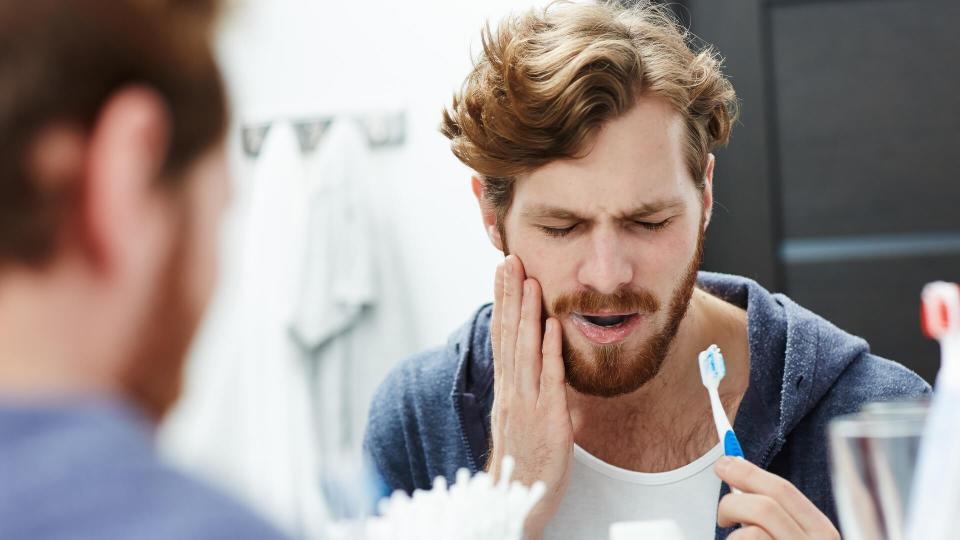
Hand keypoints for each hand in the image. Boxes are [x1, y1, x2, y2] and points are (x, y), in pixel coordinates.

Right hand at [487, 255, 573, 539]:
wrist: (515, 500)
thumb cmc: (523, 461)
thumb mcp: (521, 418)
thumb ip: (527, 389)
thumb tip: (539, 364)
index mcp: (506, 389)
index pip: (502, 336)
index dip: (502, 302)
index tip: (502, 272)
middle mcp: (512, 391)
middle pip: (508, 334)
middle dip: (509, 295)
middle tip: (510, 260)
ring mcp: (527, 403)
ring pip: (525, 349)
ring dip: (527, 313)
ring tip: (529, 280)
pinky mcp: (548, 417)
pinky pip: (549, 379)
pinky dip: (550, 351)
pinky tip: (552, 325)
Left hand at [715, 456, 840, 539]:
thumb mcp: (795, 534)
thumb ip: (779, 514)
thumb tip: (737, 478)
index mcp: (822, 531)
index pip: (783, 490)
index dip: (748, 472)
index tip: (725, 462)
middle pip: (765, 507)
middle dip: (733, 502)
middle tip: (721, 512)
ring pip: (752, 533)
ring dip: (734, 536)